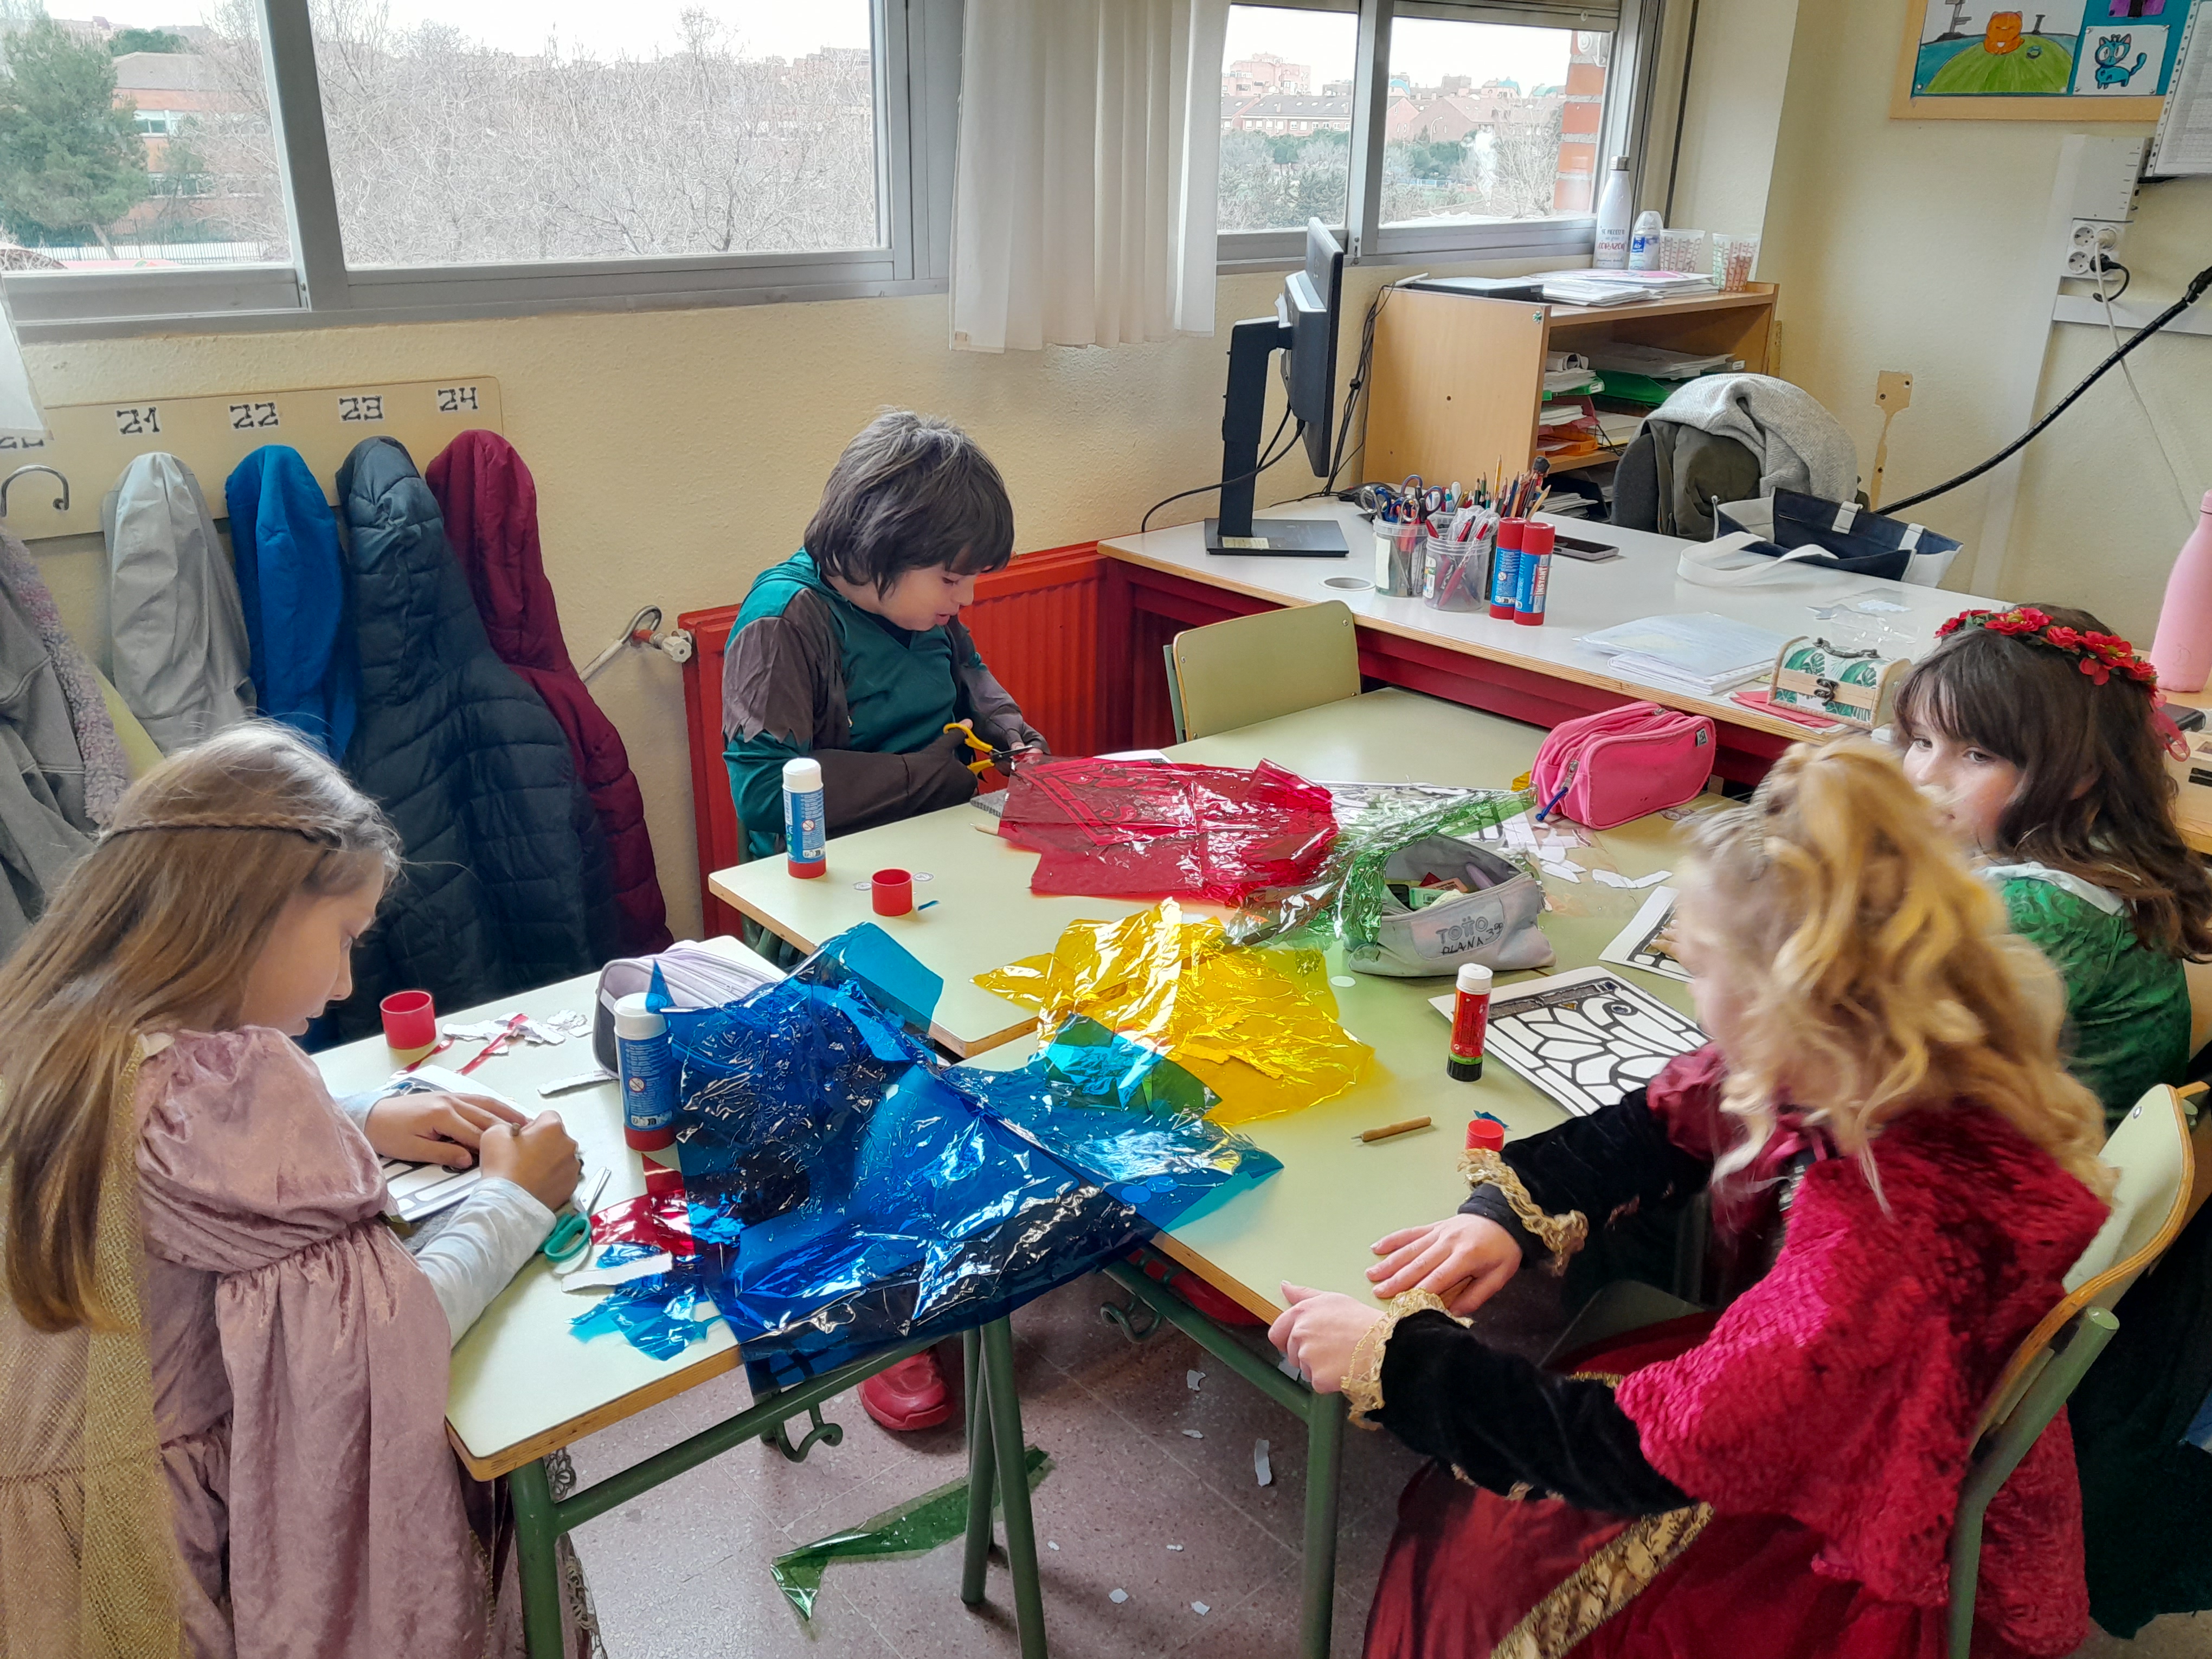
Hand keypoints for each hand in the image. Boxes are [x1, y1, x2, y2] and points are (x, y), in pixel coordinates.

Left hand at [363, 1089, 527, 1168]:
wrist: (369, 1115)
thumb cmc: (389, 1135)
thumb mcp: (413, 1151)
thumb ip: (443, 1153)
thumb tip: (469, 1160)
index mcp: (443, 1116)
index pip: (475, 1135)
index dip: (491, 1149)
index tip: (508, 1158)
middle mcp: (451, 1102)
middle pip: (486, 1118)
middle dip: (508, 1129)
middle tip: (532, 1139)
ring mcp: (450, 1096)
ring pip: (486, 1104)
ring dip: (507, 1113)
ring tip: (527, 1122)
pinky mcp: (447, 1095)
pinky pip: (477, 1099)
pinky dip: (494, 1105)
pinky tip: (504, 1111)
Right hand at [478, 1111, 580, 1211]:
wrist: (509, 1202)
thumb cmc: (504, 1171)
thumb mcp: (494, 1134)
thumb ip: (506, 1125)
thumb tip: (510, 1129)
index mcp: (552, 1128)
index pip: (547, 1116)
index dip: (532, 1126)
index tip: (523, 1136)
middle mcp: (567, 1145)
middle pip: (556, 1137)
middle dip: (542, 1143)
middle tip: (523, 1155)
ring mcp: (571, 1166)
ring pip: (560, 1157)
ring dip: (548, 1161)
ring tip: (528, 1170)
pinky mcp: (570, 1185)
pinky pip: (562, 1175)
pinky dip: (552, 1177)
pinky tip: (535, 1181)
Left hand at [1268, 1284, 1383, 1394]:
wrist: (1383, 1344)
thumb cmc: (1360, 1319)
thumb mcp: (1332, 1299)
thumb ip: (1303, 1294)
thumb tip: (1284, 1286)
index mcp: (1301, 1313)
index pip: (1276, 1332)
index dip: (1287, 1340)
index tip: (1299, 1342)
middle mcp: (1300, 1334)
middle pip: (1291, 1353)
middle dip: (1305, 1354)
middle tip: (1330, 1348)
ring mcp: (1307, 1357)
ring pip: (1304, 1368)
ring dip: (1317, 1367)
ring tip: (1340, 1356)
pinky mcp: (1317, 1378)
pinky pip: (1317, 1383)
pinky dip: (1328, 1381)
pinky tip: (1344, 1369)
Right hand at [1366, 1214, 1520, 1315]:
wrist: (1505, 1216)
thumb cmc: (1503, 1251)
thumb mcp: (1499, 1276)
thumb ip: (1476, 1296)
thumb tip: (1452, 1314)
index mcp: (1466, 1256)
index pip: (1439, 1277)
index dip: (1421, 1290)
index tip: (1403, 1303)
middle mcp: (1448, 1243)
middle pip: (1419, 1264)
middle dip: (1397, 1279)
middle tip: (1378, 1292)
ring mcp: (1438, 1232)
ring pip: (1410, 1249)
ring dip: (1390, 1262)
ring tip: (1371, 1274)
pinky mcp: (1434, 1226)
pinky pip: (1410, 1233)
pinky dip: (1393, 1240)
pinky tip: (1377, 1247)